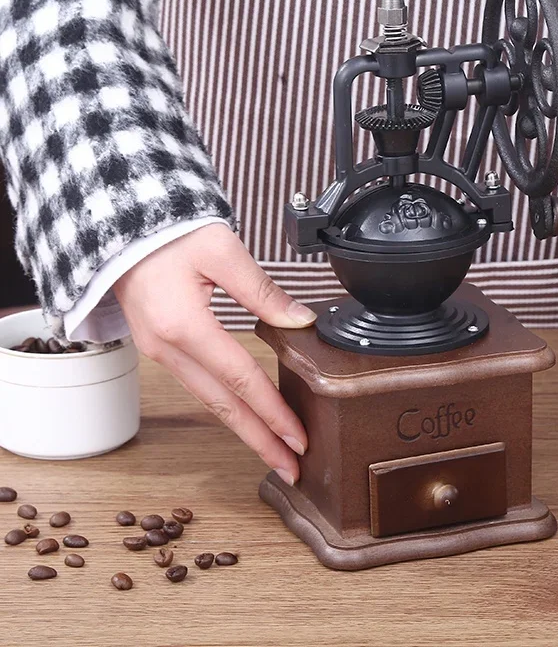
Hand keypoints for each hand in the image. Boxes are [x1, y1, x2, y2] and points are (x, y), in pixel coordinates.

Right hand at [114, 223, 315, 484]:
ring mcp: (160, 352)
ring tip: (273, 451)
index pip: (241, 380)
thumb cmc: (167, 233)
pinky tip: (243, 416)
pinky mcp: (159, 347)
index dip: (273, 412)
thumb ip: (263, 291)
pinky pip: (197, 387)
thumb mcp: (222, 251)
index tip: (299, 438)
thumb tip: (300, 320)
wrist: (118, 228)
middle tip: (291, 468)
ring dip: (243, 428)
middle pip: (222, 406)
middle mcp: (168, 348)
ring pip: (208, 401)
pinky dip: (224, 407)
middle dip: (259, 440)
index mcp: (184, 326)